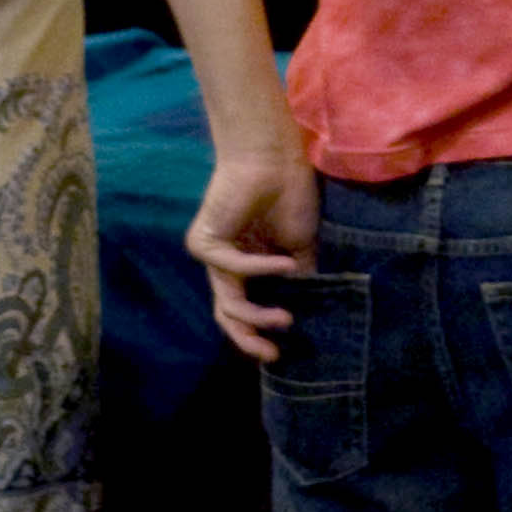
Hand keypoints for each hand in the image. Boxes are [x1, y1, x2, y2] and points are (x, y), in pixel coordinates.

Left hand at [186, 142, 320, 362]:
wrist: (274, 158)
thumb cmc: (290, 194)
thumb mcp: (302, 246)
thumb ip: (299, 278)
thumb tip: (307, 313)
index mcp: (249, 266)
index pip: (246, 310)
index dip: (261, 333)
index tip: (283, 352)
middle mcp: (227, 265)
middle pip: (228, 316)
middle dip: (249, 339)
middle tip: (272, 354)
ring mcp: (213, 254)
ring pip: (226, 303)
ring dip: (257, 315)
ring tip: (285, 319)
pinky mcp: (204, 242)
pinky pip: (231, 267)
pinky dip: (260, 268)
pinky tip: (285, 263)